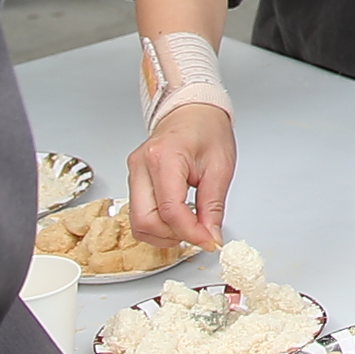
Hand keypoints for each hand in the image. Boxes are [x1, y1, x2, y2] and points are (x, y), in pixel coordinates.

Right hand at [128, 101, 234, 249]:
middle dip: (174, 236)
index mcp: (164, 158)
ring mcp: (134, 173)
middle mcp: (141, 166)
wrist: (192, 111)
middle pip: (146, 221)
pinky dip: (157, 226)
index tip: (210, 241)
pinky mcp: (134, 180)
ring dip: (164, 235)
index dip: (191, 233)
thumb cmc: (207, 130)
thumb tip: (211, 236)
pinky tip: (177, 220)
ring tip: (190, 226)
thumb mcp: (220, 167)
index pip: (170, 210)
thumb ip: (214, 206)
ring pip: (138, 223)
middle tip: (200, 234)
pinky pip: (138, 215)